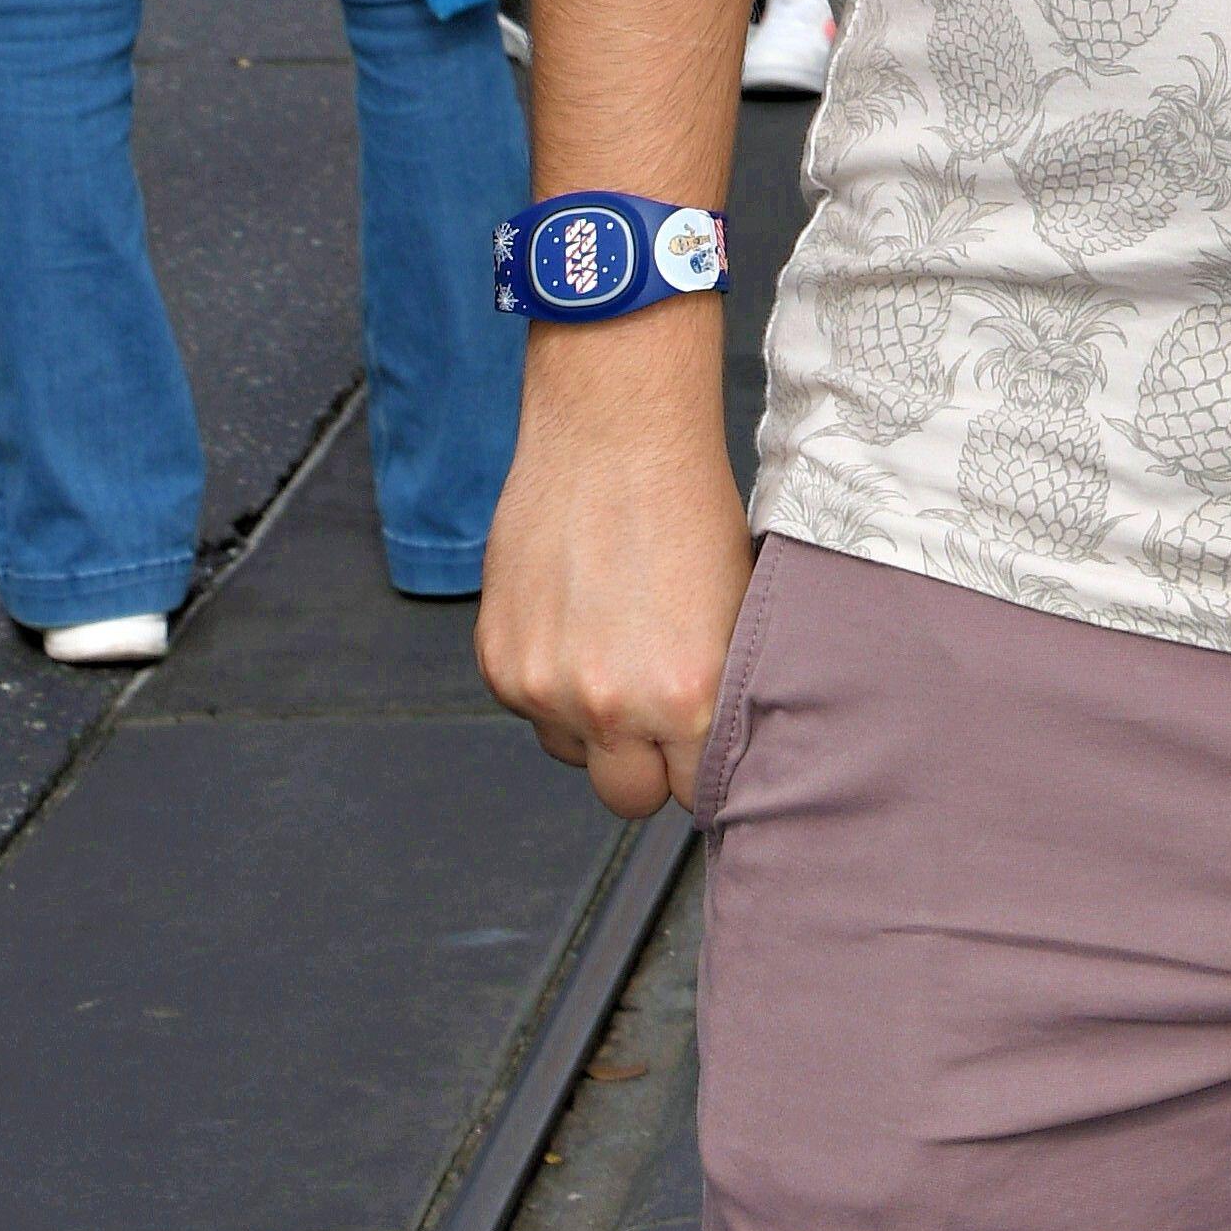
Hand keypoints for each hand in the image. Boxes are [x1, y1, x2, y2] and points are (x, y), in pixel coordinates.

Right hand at [478, 359, 750, 818]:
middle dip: (643, 763)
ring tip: (611, 640)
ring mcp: (545, 688)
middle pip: (627, 799)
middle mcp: (611, 707)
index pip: (695, 793)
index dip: (697, 765)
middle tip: (654, 703)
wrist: (616, 431)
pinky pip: (527, 706)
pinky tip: (572, 614)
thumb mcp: (734, 612)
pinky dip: (546, 677)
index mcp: (687, 699)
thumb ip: (716, 691)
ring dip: (589, 720)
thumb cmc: (689, 505)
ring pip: (571, 751)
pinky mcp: (497, 661)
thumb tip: (710, 742)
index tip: (698, 743)